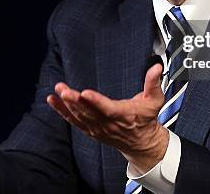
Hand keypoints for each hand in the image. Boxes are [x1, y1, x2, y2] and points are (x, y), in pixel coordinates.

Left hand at [47, 63, 168, 172]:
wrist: (141, 142)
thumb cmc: (146, 119)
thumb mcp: (155, 100)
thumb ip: (153, 83)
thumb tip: (156, 67)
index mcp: (123, 115)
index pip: (108, 109)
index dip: (96, 101)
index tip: (85, 93)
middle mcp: (108, 123)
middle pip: (89, 112)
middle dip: (75, 101)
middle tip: (63, 90)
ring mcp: (98, 128)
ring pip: (79, 116)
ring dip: (67, 104)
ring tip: (58, 91)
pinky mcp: (90, 129)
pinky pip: (74, 121)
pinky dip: (62, 111)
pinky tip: (53, 101)